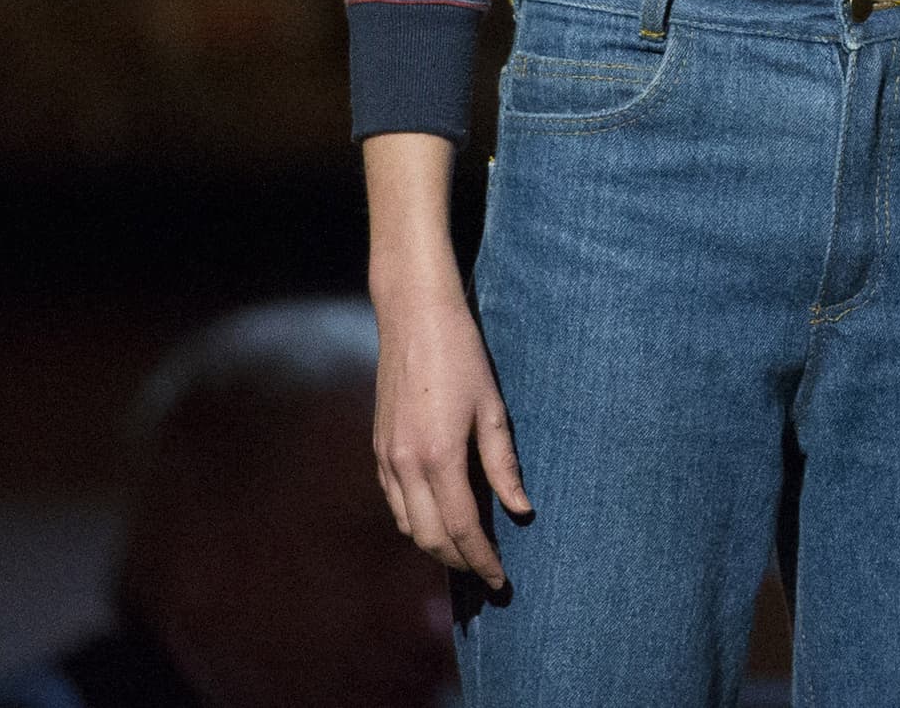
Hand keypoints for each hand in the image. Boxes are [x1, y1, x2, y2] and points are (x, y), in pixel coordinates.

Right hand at [373, 270, 530, 586]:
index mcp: (438, 458)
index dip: (482, 560)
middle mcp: (405, 465)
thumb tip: (521, 511)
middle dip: (460, 562)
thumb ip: (503, 465)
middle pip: (430, 537)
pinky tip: (438, 518)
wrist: (413, 319)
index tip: (501, 580)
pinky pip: (395, 502)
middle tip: (488, 574)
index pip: (462, 528)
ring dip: (436, 546)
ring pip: (408, 525)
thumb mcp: (493, 409)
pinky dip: (416, 522)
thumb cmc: (462, 357)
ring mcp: (386, 458)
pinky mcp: (379, 449)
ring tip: (468, 552)